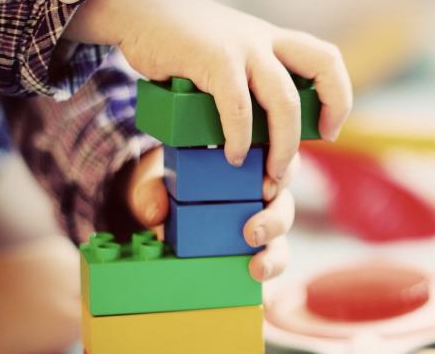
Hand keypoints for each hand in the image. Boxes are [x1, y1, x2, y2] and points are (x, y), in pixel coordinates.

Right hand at [65, 0, 351, 185]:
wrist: (142, 13)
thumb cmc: (184, 46)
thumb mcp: (227, 58)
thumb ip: (246, 85)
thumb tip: (253, 135)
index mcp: (272, 42)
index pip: (326, 60)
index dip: (338, 97)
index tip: (328, 130)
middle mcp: (264, 40)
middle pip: (323, 68)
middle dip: (326, 116)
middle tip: (302, 156)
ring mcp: (242, 47)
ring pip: (283, 100)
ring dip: (283, 145)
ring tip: (269, 173)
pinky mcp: (213, 58)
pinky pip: (238, 107)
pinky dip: (238, 137)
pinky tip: (231, 155)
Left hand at [123, 146, 297, 281]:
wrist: (161, 206)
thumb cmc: (168, 184)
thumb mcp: (156, 180)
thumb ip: (151, 190)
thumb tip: (155, 213)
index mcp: (245, 162)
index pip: (277, 160)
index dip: (282, 172)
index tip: (265, 187)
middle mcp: (259, 190)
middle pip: (283, 200)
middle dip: (275, 218)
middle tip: (252, 232)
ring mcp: (260, 218)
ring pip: (281, 232)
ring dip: (275, 251)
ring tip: (257, 266)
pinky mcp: (255, 244)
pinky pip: (272, 255)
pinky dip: (270, 266)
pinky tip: (255, 273)